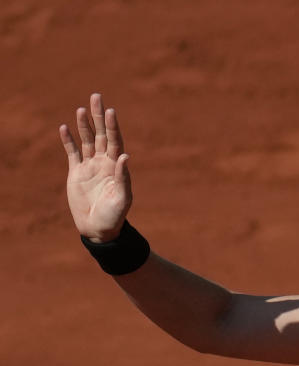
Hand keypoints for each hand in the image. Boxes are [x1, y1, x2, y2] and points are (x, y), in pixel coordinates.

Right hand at [59, 93, 131, 242]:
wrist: (98, 228)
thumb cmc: (115, 215)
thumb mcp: (122, 198)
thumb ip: (123, 178)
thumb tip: (124, 157)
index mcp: (117, 167)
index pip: (115, 141)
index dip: (112, 127)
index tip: (110, 111)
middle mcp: (105, 163)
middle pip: (102, 135)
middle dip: (99, 117)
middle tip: (96, 97)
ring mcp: (90, 166)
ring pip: (87, 141)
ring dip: (84, 125)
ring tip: (81, 110)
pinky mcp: (76, 173)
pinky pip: (72, 153)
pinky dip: (68, 140)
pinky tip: (65, 127)